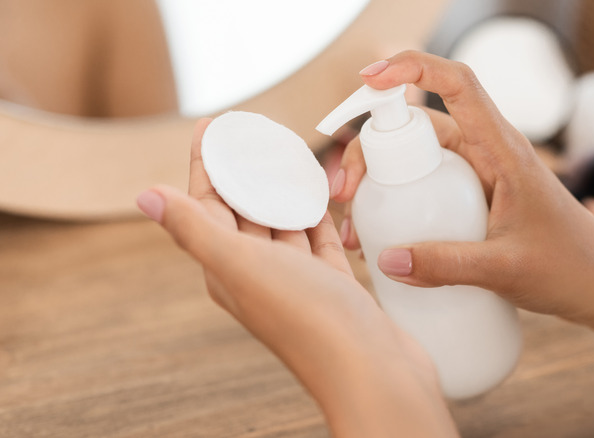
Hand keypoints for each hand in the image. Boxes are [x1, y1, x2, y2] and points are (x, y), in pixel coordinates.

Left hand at [136, 119, 457, 437]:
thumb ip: (194, 230)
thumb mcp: (242, 266)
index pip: (206, 206)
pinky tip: (320, 192)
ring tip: (287, 153)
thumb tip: (143, 195)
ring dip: (280, 190)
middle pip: (243, 212)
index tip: (212, 125)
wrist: (371, 372)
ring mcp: (297, 281)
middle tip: (253, 132)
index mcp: (227, 270)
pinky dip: (316, 213)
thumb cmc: (307, 319)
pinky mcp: (332, 284)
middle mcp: (257, 275)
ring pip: (282, 224)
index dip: (206, 164)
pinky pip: (318, 239)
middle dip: (244, 171)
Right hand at [332, 51, 593, 324]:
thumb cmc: (569, 266)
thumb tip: (385, 260)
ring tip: (356, 227)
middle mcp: (487, 154)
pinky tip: (382, 240)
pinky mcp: (473, 201)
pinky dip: (399, 205)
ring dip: (381, 183)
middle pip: (418, 127)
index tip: (370, 79)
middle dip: (373, 150)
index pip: (458, 83)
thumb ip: (446, 265)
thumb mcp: (505, 268)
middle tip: (346, 194)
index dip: (413, 68)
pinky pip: (427, 190)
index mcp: (503, 149)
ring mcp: (478, 178)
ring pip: (417, 161)